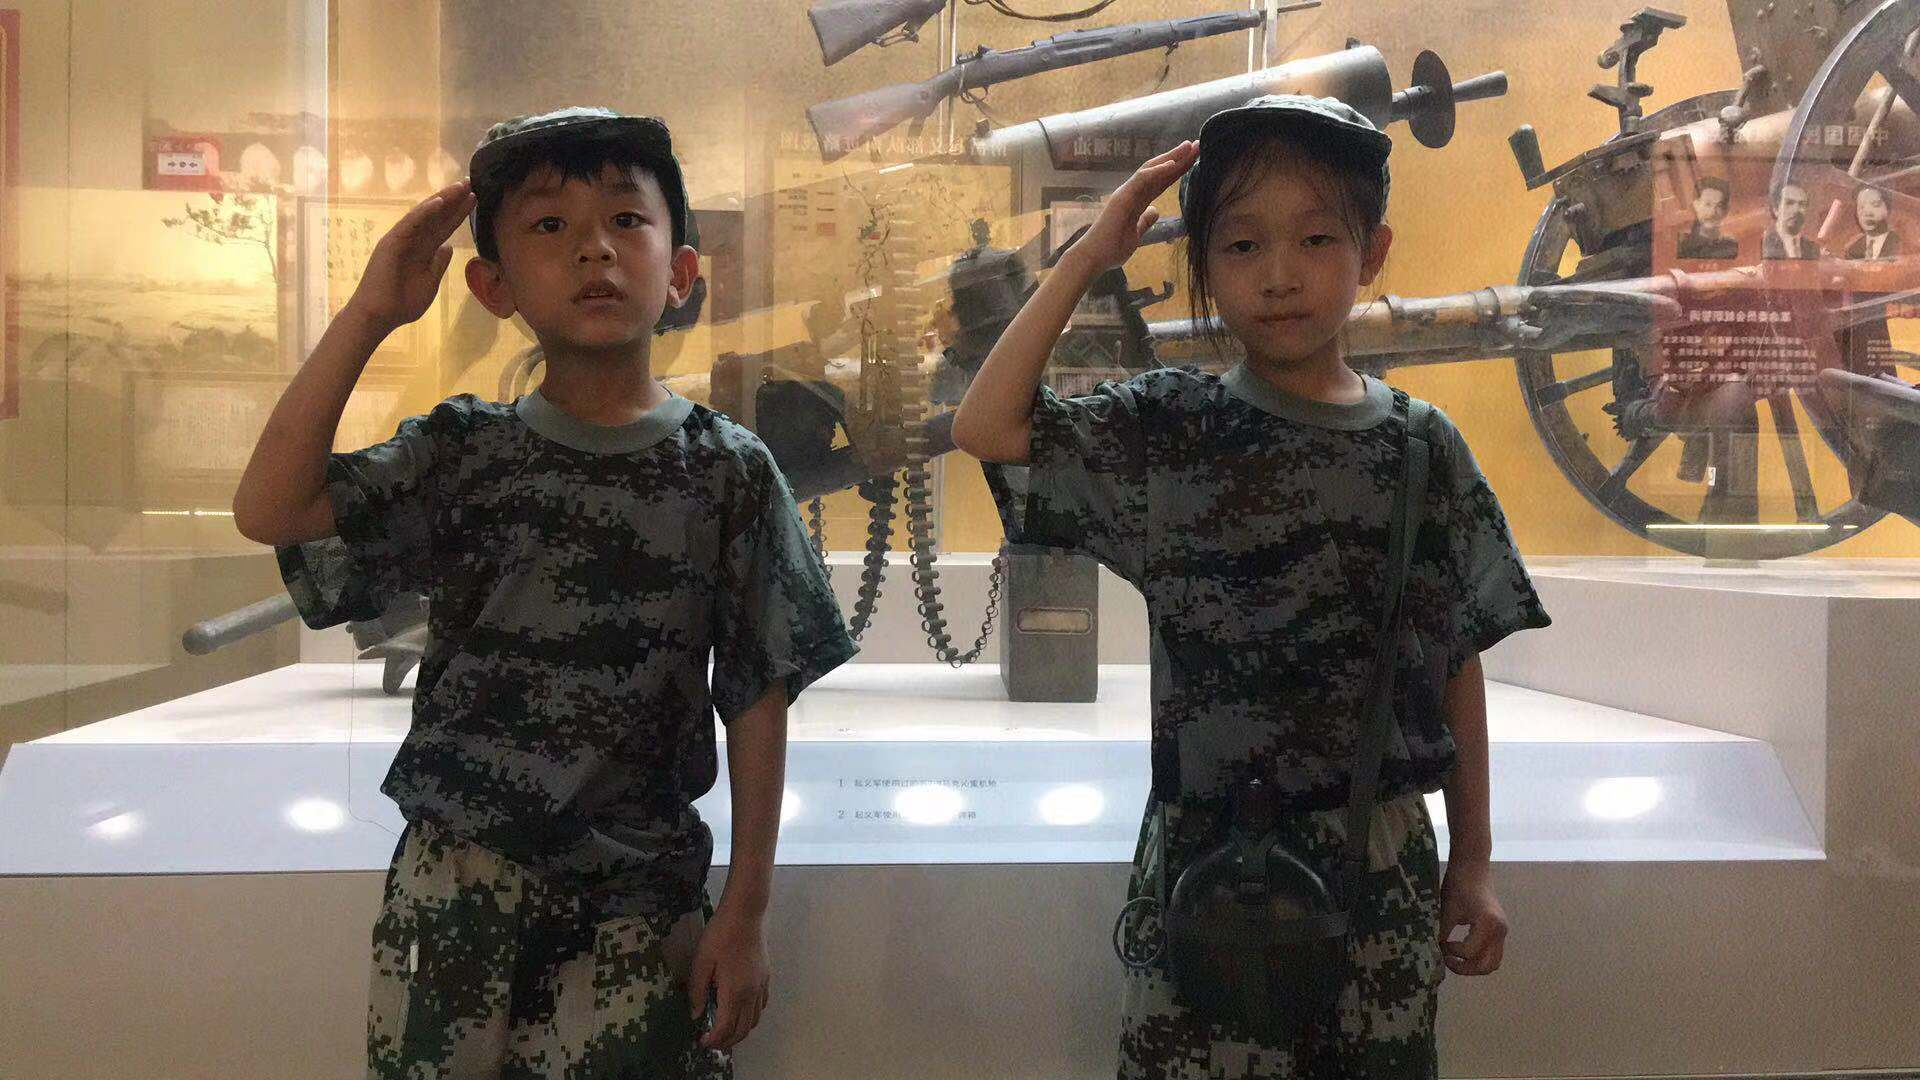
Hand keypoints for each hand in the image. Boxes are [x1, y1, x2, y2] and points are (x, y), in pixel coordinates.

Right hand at [341, 179, 476, 333]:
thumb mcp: (430, 283)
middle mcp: (413, 240)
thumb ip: (439, 264)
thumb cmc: (402, 303)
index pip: (444, 227)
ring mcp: (402, 239)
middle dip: (454, 200)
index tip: (474, 198)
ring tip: (460, 186)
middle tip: (471, 182)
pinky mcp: (392, 243)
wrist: (380, 316)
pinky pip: (410, 224)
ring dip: (442, 200)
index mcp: (423, 250)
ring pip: (425, 215)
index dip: (458, 213)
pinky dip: (423, 212)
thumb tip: (448, 247)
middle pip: (437, 217)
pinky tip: (438, 201)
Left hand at [686, 906, 769, 1050]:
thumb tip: (696, 1014)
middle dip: (728, 1041)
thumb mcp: (701, 962)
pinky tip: (740, 1010)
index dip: (714, 1040)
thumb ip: (698, 991)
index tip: (702, 1041)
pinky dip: (751, 1016)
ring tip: (725, 1030)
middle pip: (743, 1029)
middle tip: (712, 1041)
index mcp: (734, 993)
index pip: (725, 1028)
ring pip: (755, 1020)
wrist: (745, 914)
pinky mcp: (766, 977)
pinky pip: (761, 1006)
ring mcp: (761, 986)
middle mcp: (751, 994)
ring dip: (741, 1031)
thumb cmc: (720, 936)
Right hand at [1057, 140, 1198, 274]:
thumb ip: (1145, 220)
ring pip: (1151, 169)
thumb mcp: (1136, 234)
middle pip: (1158, 171)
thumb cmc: (1112, 248)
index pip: (1161, 182)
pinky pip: (1141, 179)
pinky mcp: (1122, 197)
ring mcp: (1126, 193)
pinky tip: (1172, 164)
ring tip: (1188, 146)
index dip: (1177, 170)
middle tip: (1197, 144)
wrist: (1094, 258)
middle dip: (1178, 158)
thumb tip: (1154, 210)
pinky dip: (1156, 170)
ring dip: (1171, 157)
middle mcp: (1132, 192)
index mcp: (1137, 200)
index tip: (1194, 159)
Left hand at [1438, 858, 1507, 975]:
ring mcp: (1503, 931)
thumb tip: (1432, 953)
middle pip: (1487, 965)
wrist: (1472, 866)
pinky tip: (1460, 950)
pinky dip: (1478, 957)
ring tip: (1454, 959)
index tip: (1439, 944)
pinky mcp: (1500, 930)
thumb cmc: (1458, 885)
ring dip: (1473, 966)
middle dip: (1465, 969)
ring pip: (1492, 962)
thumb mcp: (1447, 911)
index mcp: (1489, 923)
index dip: (1451, 953)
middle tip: (1446, 960)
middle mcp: (1501, 930)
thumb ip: (1442, 933)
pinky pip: (1493, 953)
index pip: (1470, 952)